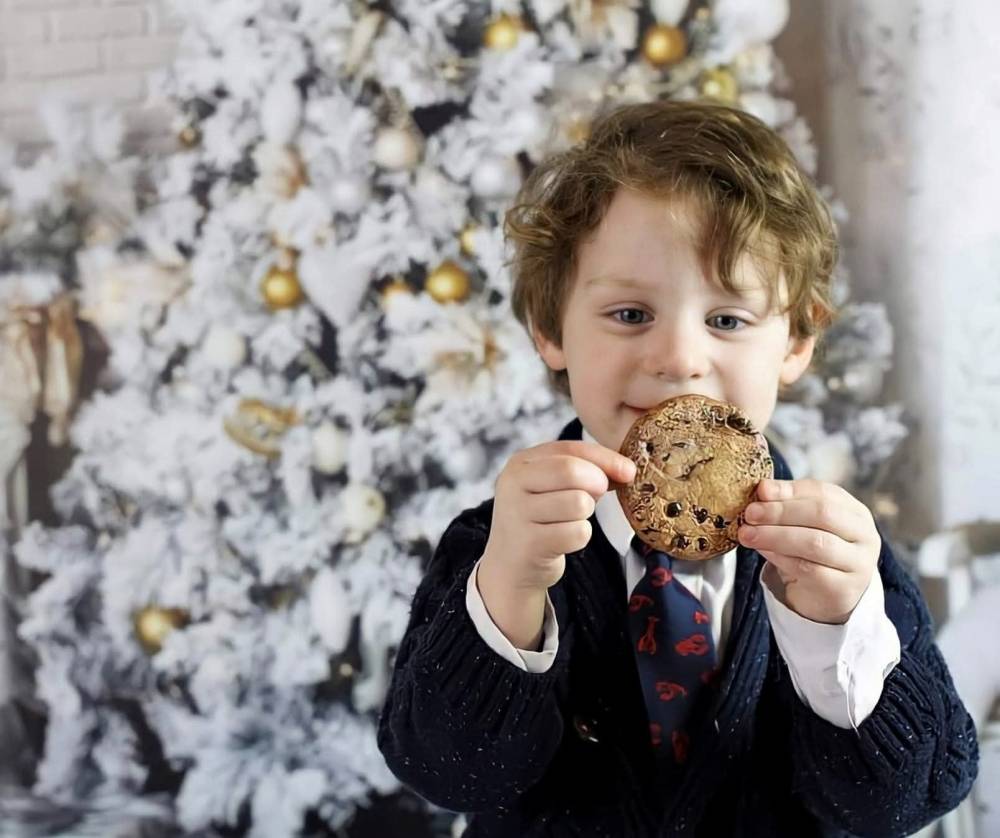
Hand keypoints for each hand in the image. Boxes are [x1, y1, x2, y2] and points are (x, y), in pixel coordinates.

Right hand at [481, 440, 636, 591]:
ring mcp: (518, 514)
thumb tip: (626, 470)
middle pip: (571, 471)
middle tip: (595, 499)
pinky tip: (563, 540)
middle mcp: (513, 484)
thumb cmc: (540, 521)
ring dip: (585, 515)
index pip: (569, 449)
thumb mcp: (553, 487)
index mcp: (521, 463)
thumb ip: (584, 472)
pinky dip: (580, 537)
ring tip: (569, 521)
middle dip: (596, 484)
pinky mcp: (530, 544)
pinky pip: (577, 533)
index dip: (605, 458)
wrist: (510, 565)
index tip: (629, 471)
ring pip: (579, 503)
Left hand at [737, 478, 880, 623]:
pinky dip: (780, 557)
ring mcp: (858, 564)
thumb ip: (788, 505)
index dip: (790, 490)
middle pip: (822, 514)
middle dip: (781, 512)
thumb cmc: (814, 555)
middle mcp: (864, 536)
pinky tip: (762, 550)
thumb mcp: (805, 526)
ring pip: (815, 542)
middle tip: (750, 513)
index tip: (761, 491)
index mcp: (855, 512)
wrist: (828, 598)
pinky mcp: (843, 589)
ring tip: (747, 534)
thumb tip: (764, 489)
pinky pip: (808, 569)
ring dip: (775, 535)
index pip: (824, 493)